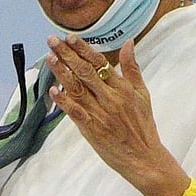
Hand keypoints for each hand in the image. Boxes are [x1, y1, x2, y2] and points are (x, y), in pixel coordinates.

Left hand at [45, 35, 178, 188]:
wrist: (145, 158)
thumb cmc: (142, 125)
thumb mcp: (143, 94)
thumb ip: (132, 68)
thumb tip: (128, 43)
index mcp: (123, 88)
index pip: (100, 63)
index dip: (83, 49)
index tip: (70, 38)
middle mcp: (111, 98)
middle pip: (85, 72)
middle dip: (67, 54)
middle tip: (53, 41)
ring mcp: (100, 113)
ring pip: (77, 88)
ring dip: (61, 72)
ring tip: (50, 57)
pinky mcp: (92, 128)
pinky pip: (75, 112)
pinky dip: (63, 101)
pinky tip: (53, 90)